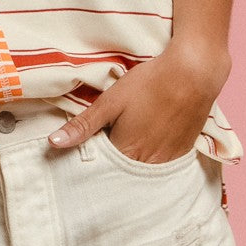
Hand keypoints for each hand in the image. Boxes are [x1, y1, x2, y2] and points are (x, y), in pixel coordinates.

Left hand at [47, 42, 231, 163]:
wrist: (193, 73)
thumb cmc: (149, 83)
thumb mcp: (111, 100)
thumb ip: (83, 125)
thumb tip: (53, 143)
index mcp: (125, 152)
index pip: (100, 168)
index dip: (91, 158)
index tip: (84, 149)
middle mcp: (147, 164)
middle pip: (121, 172)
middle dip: (109, 165)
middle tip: (103, 143)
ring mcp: (167, 161)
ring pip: (140, 171)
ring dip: (130, 163)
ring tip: (125, 141)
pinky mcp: (182, 153)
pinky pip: (160, 166)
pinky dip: (150, 160)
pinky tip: (147, 142)